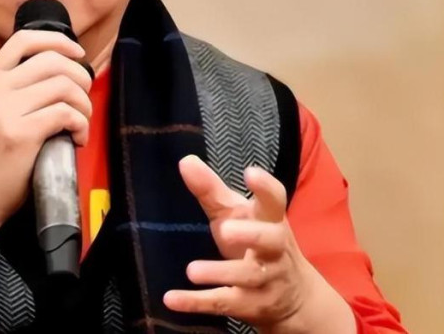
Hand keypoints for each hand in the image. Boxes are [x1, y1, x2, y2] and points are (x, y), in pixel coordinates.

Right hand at [0, 30, 92, 229]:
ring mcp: (5, 110)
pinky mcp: (20, 134)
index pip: (24, 39)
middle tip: (84, 99)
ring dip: (84, 104)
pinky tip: (78, 139)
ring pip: (64, 86)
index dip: (58, 41)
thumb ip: (14, 88)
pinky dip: (81, 124)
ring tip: (81, 122)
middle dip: (81, 77)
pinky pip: (66, 113)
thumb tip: (61, 73)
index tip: (78, 53)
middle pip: (53, 61)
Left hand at [163, 156, 354, 332]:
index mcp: (270, 219)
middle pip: (270, 240)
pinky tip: (171, 299)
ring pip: (247, 276)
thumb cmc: (256, 240)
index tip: (250, 172)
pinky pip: (224, 303)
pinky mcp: (250, 305)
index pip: (275, 200)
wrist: (295, 299)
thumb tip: (185, 160)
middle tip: (225, 230)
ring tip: (192, 270)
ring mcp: (265, 279)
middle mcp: (274, 249)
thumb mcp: (236, 214)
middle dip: (251, 235)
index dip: (265, 187)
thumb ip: (210, 189)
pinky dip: (197, 302)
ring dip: (220, 273)